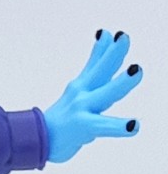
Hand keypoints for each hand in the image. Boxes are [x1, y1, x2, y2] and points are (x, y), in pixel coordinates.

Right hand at [44, 30, 142, 162]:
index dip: (106, 47)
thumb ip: (94, 65)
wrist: (37, 140)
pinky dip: (119, 126)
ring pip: (106, 93)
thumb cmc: (62, 116)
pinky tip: (134, 126)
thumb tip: (102, 44)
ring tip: (136, 70)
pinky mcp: (83, 126)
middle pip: (102, 70)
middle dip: (114, 53)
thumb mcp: (78, 88)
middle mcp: (82, 93)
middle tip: (124, 37)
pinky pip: (104, 126)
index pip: (97, 62)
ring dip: (121, 82)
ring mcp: (81, 108)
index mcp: (83, 85)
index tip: (115, 34)